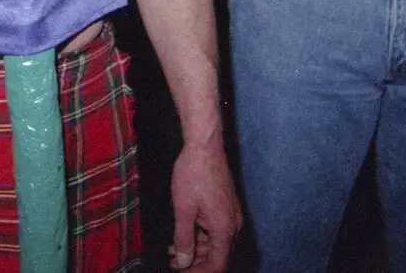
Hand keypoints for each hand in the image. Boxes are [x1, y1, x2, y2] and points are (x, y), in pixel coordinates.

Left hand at [168, 138, 240, 270]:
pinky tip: (182, 235)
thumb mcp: (183, 209)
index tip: (180, 272)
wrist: (204, 146)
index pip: (217, 265)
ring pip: (216, 244)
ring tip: (172, 250)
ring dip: (196, 250)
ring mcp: (231, 216)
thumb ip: (183, 239)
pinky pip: (215, 231)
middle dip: (195, 263)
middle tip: (173, 262)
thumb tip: (182, 262)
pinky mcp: (226, 208)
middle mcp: (233, 225)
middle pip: (218, 257)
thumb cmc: (193, 173)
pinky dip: (200, 237)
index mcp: (225, 229)